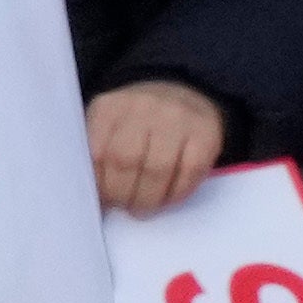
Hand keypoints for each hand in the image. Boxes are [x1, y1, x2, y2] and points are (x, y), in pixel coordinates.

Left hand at [85, 79, 226, 213]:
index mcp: (111, 107)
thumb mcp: (110, 126)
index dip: (100, 184)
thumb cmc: (138, 122)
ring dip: (148, 198)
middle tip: (124, 207)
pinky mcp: (205, 133)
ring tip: (142, 209)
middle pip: (126, 160)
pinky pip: (189, 172)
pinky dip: (176, 194)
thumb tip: (97, 200)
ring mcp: (176, 118)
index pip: (99, 152)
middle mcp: (143, 106)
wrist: (185, 93)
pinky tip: (166, 199)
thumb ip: (99, 156)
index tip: (102, 201)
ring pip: (158, 169)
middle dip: (123, 194)